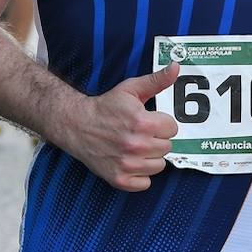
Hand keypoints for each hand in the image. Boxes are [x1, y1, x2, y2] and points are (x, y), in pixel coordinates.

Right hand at [60, 62, 179, 191]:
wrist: (76, 124)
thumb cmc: (106, 106)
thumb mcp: (131, 89)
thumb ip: (157, 80)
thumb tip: (176, 67)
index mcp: (142, 122)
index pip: (172, 128)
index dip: (162, 123)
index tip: (149, 120)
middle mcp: (136, 145)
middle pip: (167, 147)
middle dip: (157, 139)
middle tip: (140, 134)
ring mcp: (127, 164)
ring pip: (159, 166)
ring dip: (151, 157)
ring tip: (135, 147)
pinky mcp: (118, 179)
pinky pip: (145, 183)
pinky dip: (140, 176)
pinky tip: (130, 162)